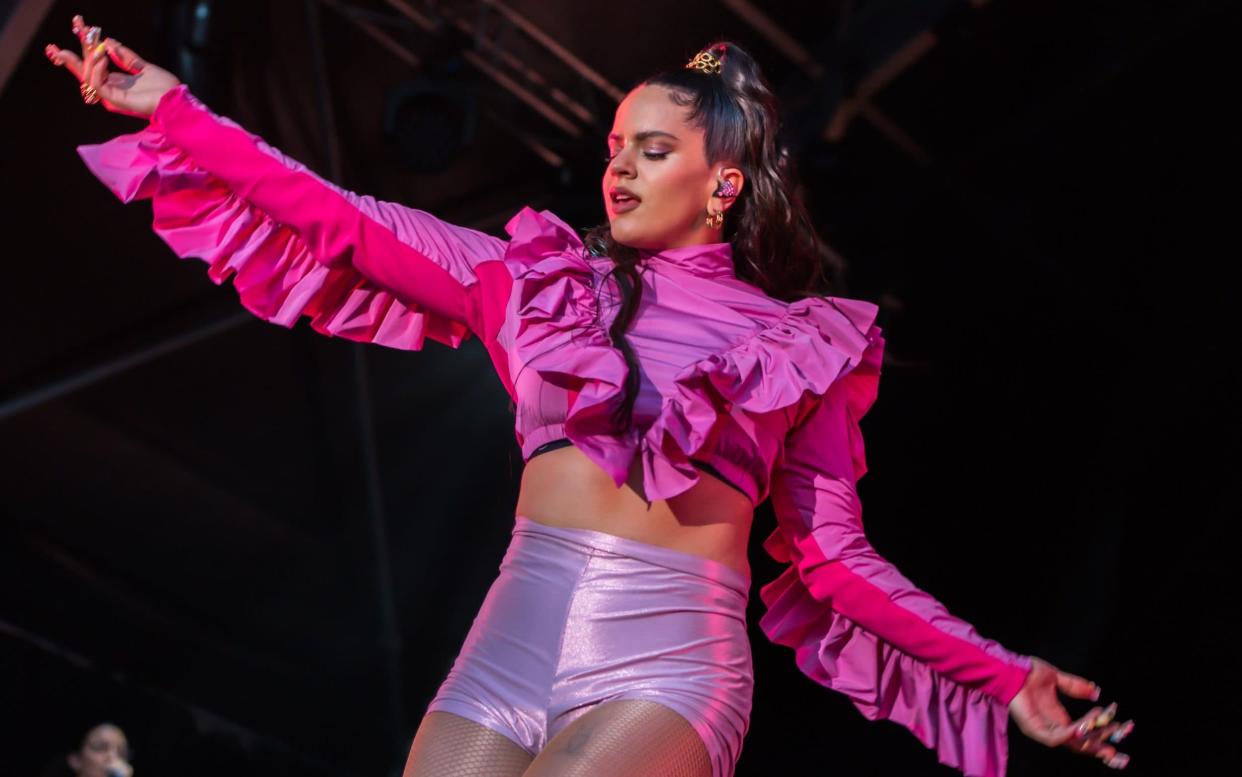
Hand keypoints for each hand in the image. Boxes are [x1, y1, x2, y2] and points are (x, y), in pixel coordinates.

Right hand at [45, 14, 180, 118]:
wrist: (175, 100)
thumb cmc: (164, 88)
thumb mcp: (143, 67)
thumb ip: (126, 57)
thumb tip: (108, 42)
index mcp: (117, 82)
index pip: (94, 66)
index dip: (85, 48)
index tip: (78, 27)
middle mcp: (111, 89)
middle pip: (85, 72)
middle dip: (69, 58)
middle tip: (56, 44)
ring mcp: (112, 96)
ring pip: (87, 78)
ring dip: (86, 60)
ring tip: (94, 47)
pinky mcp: (116, 100)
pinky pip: (98, 85)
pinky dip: (97, 71)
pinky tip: (102, 58)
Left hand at [1009, 656, 1133, 769]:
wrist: (1010, 668)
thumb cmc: (1027, 673)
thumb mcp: (1056, 678)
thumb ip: (1076, 686)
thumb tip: (1096, 691)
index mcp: (1060, 718)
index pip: (1086, 735)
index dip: (1104, 736)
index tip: (1124, 731)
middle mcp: (1054, 727)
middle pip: (1084, 745)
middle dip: (1104, 748)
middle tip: (1122, 746)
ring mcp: (1044, 730)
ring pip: (1074, 742)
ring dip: (1093, 735)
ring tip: (1108, 724)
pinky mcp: (1034, 729)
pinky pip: (1057, 738)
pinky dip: (1071, 733)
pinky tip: (1084, 725)